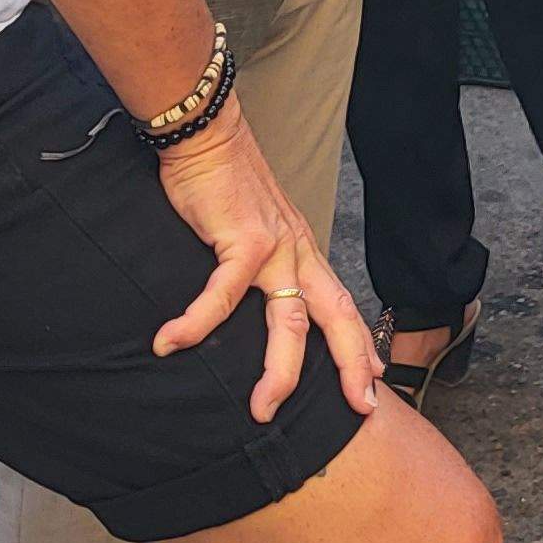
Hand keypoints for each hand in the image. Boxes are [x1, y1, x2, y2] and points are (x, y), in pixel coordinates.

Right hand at [147, 106, 379, 422]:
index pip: (340, 306)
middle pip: (335, 318)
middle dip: (351, 366)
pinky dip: (195, 323)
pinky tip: (170, 342)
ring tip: (261, 410)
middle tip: (360, 407)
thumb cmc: (225, 182)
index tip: (373, 381)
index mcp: (302, 252)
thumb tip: (254, 301)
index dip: (360, 345)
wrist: (209, 132)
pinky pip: (221, 294)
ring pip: (288, 322)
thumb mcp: (256, 228)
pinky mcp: (241, 239)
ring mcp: (274, 247)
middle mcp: (297, 252)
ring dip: (278, 372)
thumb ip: (262, 265)